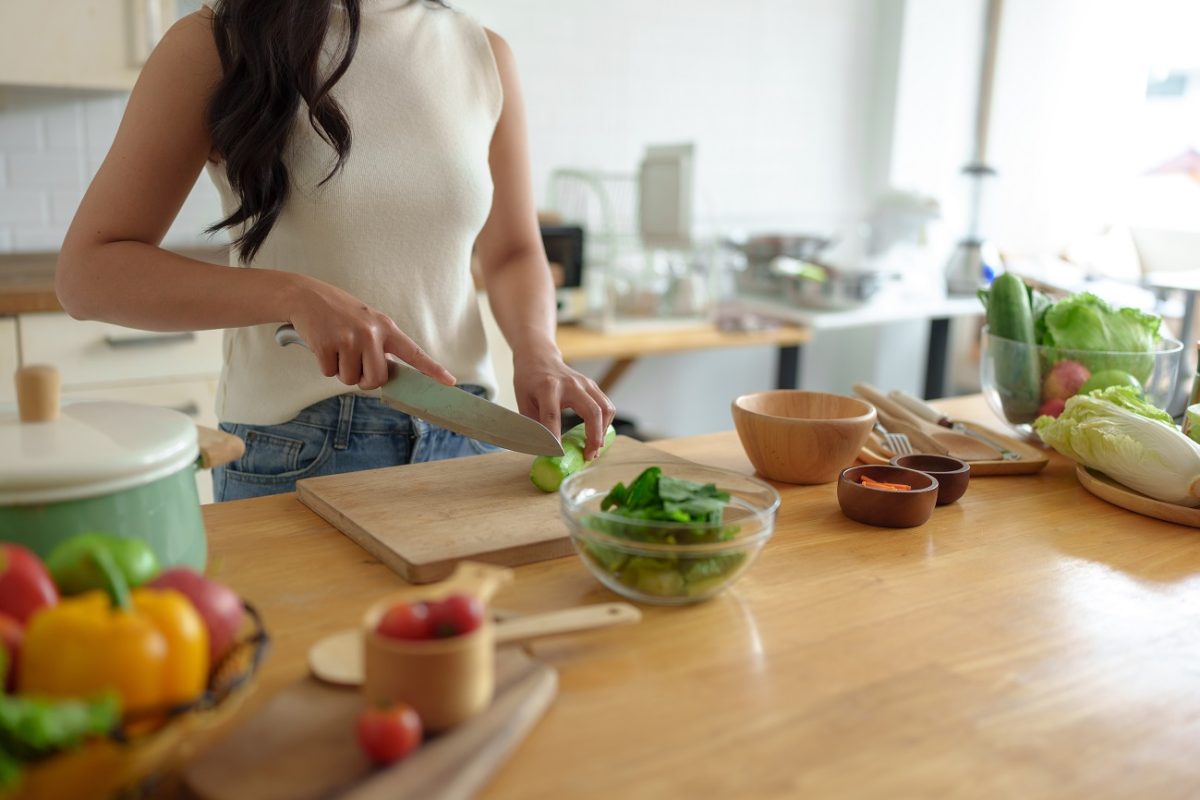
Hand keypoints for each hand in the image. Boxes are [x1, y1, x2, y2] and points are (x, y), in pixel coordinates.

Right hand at [287, 276, 454, 390]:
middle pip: (376, 379)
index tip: (449, 382)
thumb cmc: (341, 314)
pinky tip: (323, 345)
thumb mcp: (368, 322)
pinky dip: (325, 365)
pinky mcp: (326, 345)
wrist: (307, 296)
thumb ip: (381, 346)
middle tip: (354, 364)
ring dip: (341, 371)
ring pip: (350, 379)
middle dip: (364, 380)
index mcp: (386, 327)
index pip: (414, 352)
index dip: (432, 369)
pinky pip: (329, 373)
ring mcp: (349, 339)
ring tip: (337, 347)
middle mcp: (371, 333)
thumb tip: (384, 377)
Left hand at [513, 349, 615, 459]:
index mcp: (547, 387)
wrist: (539, 357)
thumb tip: (544, 448)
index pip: (552, 415)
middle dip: (593, 437)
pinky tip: (597, 434)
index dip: (554, 436)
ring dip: (603, 431)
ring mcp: (585, 383)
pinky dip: (605, 423)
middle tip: (589, 456)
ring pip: (605, 408)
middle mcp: (570, 383)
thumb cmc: (529, 382)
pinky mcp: (593, 386)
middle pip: (591, 411)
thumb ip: (534, 424)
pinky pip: (606, 406)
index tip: (557, 454)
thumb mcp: (523, 402)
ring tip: (594, 448)